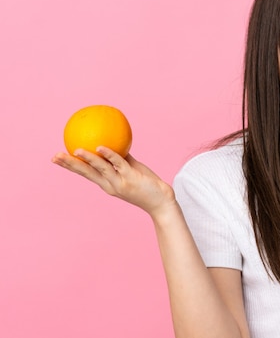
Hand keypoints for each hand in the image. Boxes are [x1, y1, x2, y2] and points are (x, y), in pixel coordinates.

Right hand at [51, 146, 174, 216]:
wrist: (161, 202)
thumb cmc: (147, 185)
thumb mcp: (132, 169)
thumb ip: (122, 158)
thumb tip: (114, 141)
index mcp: (107, 183)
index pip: (85, 173)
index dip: (70, 166)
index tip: (57, 158)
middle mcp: (110, 184)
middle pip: (86, 173)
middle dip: (70, 165)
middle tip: (55, 156)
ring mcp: (119, 182)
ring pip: (100, 168)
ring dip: (87, 159)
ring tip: (75, 150)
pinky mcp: (130, 179)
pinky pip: (118, 164)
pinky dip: (109, 155)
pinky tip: (101, 147)